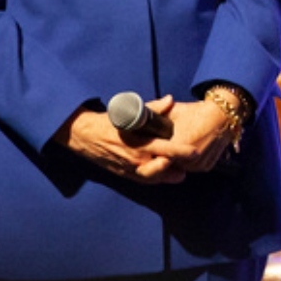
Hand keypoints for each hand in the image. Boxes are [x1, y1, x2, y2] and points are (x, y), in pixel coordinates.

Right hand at [57, 107, 185, 185]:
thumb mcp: (129, 112)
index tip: (195, 153)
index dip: (182, 152)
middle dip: (177, 170)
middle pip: (163, 170)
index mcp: (139, 143)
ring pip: (154, 178)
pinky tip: (163, 175)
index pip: (166, 150)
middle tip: (188, 168)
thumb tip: (170, 100)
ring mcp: (129, 169)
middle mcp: (136, 159)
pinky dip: (154, 179)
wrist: (85, 135)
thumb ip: (153, 108)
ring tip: (179, 174)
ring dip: (167, 176)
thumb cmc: (109, 121)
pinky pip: (143, 181)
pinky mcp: (124, 174)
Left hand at [142, 95, 239, 174]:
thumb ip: (154, 117)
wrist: (222, 115)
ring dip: (175, 163)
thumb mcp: (172, 112)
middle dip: (162, 158)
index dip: (152, 153)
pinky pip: (191, 168)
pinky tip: (183, 154)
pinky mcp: (206, 167)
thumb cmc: (194, 112)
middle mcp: (191, 157)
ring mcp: (199, 164)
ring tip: (169, 153)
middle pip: (168, 164)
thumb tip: (136, 120)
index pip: (159, 155)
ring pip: (179, 168)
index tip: (146, 149)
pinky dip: (186, 163)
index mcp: (179, 143)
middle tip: (157, 151)